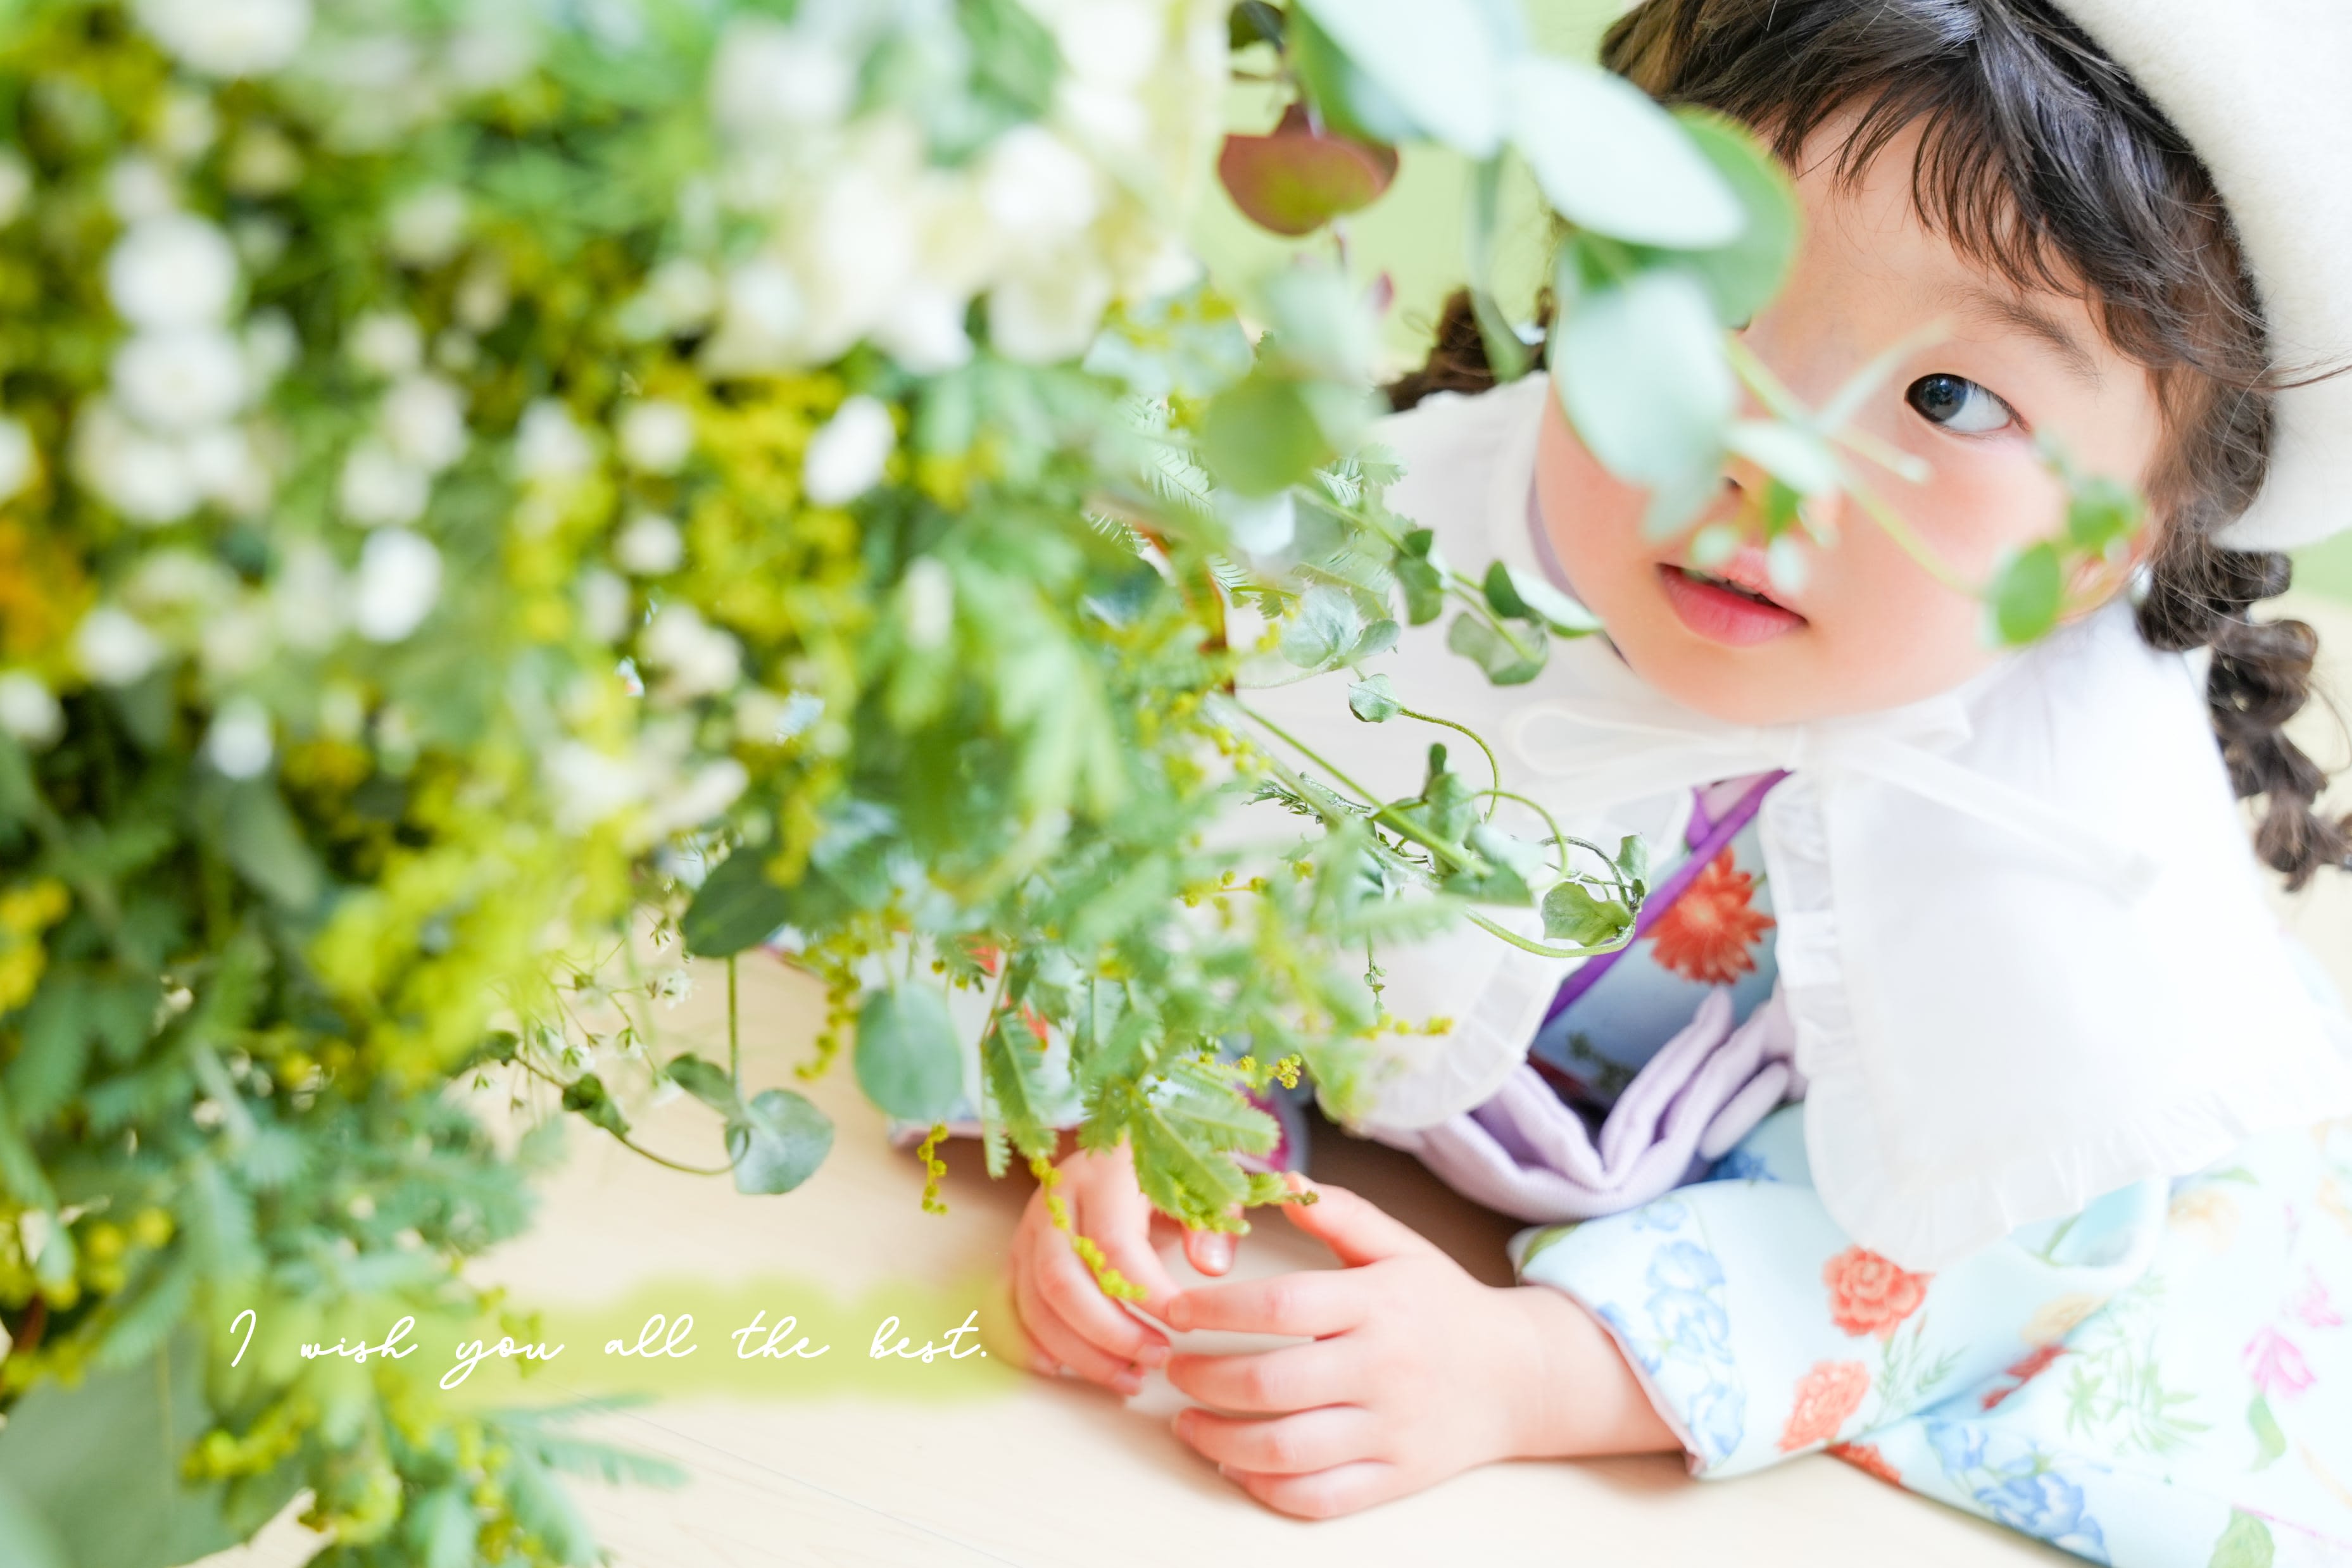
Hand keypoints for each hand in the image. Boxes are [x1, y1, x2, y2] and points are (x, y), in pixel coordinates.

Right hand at [1005, 1136, 1242, 1395]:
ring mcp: (1029, 1227)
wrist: (1122, 1153)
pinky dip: (1030, 1346)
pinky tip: (1065, 1369)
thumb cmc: (1168, 1174)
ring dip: (1079, 1352)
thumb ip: (1213, 1225)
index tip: (1184, 1323)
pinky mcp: (1017, 1252)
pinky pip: (1009, 1307)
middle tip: (1157, 1358)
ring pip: (1034, 1301)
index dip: (1147, 1293)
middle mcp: (1056, 1199)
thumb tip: (1210, 1268)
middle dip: (1109, 1333)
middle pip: (1061, 1279)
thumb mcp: (1203, 1187)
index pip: (1114, 1244)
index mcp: (1104, 1174)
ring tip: (1130, 1377)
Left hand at [1162, 1171, 1678, 1517]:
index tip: (1175, 1310)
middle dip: (1202, 1379)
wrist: (1519, 1377)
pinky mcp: (1394, 1478)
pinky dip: (1265, 1488)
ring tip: (1185, 1423)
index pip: (1282, 1305)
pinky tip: (1235, 1465)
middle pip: (1271, 1383)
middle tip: (1172, 1369)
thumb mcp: (1399, 1247)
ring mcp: (1390, 1430)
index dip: (1216, 1310)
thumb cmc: (1442, 1305)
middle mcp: (1383, 1369)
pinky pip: (1318, 1498)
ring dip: (1218, 1441)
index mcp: (1378, 1304)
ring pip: (1285, 1450)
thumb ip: (1338, 1212)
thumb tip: (1278, 1180)